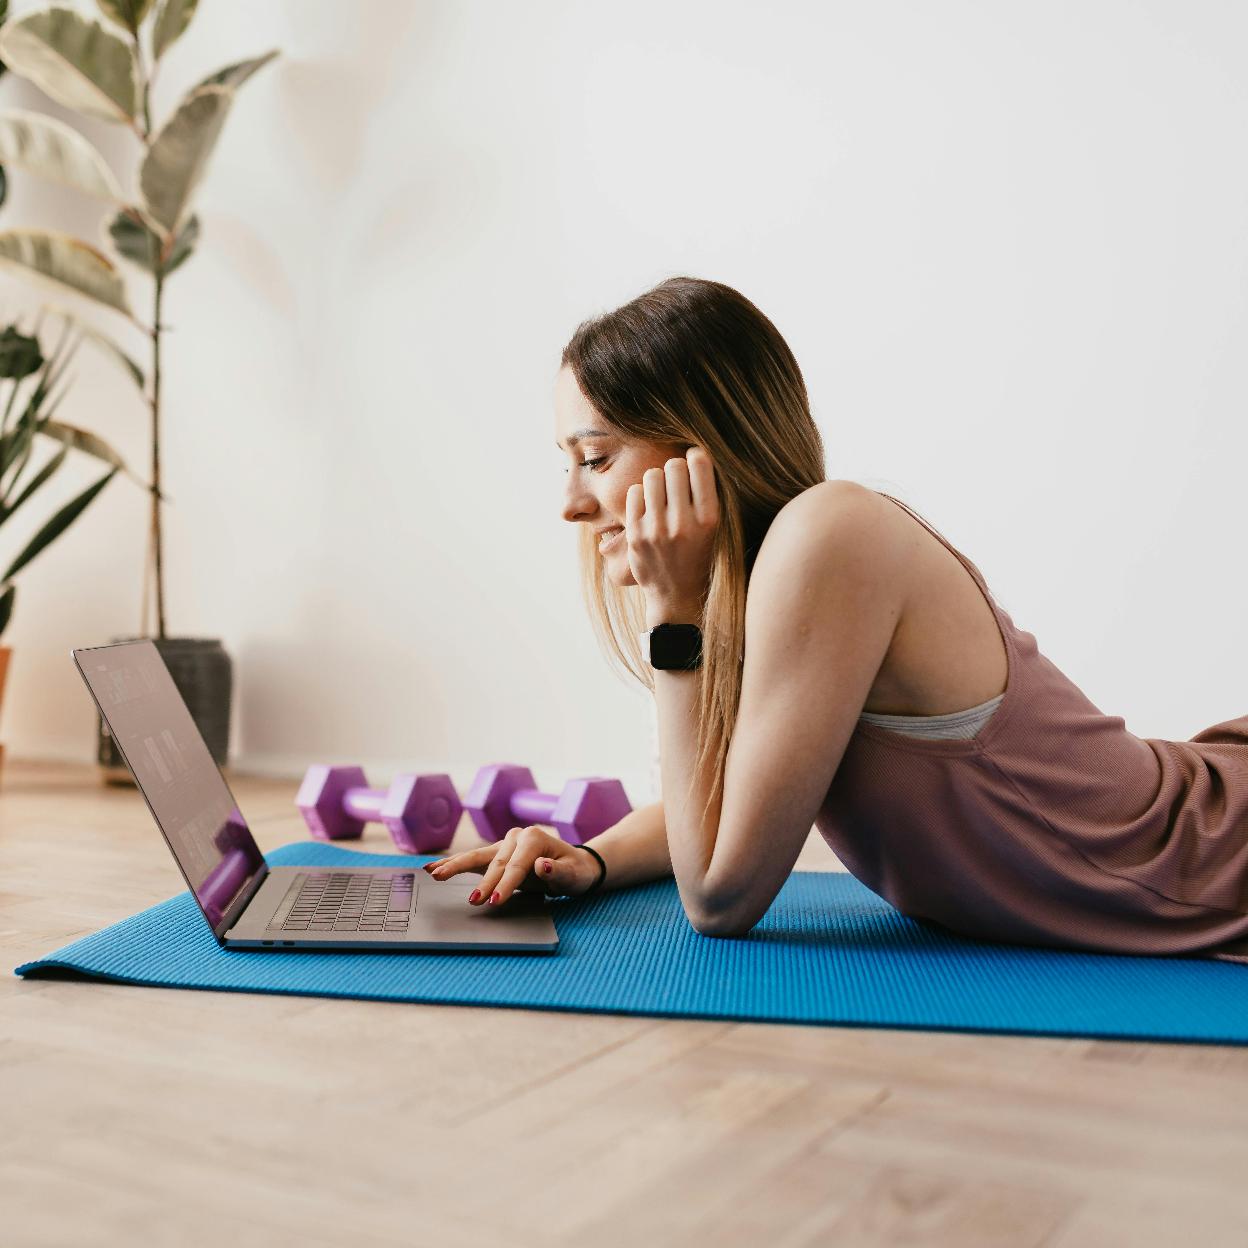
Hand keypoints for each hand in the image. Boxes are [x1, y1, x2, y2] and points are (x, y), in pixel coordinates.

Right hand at [422, 825, 600, 906]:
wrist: (574, 864)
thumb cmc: (575, 871)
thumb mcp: (574, 875)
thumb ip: (559, 871)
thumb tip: (542, 865)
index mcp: (534, 838)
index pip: (516, 865)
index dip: (506, 884)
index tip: (496, 901)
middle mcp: (516, 836)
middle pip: (495, 862)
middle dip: (483, 883)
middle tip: (472, 901)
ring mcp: (504, 844)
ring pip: (476, 856)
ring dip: (454, 866)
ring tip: (433, 874)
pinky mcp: (496, 853)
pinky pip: (473, 860)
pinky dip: (453, 864)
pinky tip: (433, 868)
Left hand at [625, 446, 718, 615]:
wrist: (676, 593)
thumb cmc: (698, 552)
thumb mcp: (713, 526)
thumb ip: (704, 493)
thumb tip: (693, 452)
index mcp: (709, 518)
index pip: (699, 463)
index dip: (695, 456)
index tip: (693, 462)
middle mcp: (684, 523)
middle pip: (674, 465)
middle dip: (675, 470)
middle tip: (676, 484)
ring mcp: (657, 529)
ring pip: (652, 475)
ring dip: (656, 481)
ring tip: (661, 496)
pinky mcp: (636, 535)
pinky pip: (634, 492)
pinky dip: (641, 495)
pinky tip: (648, 508)